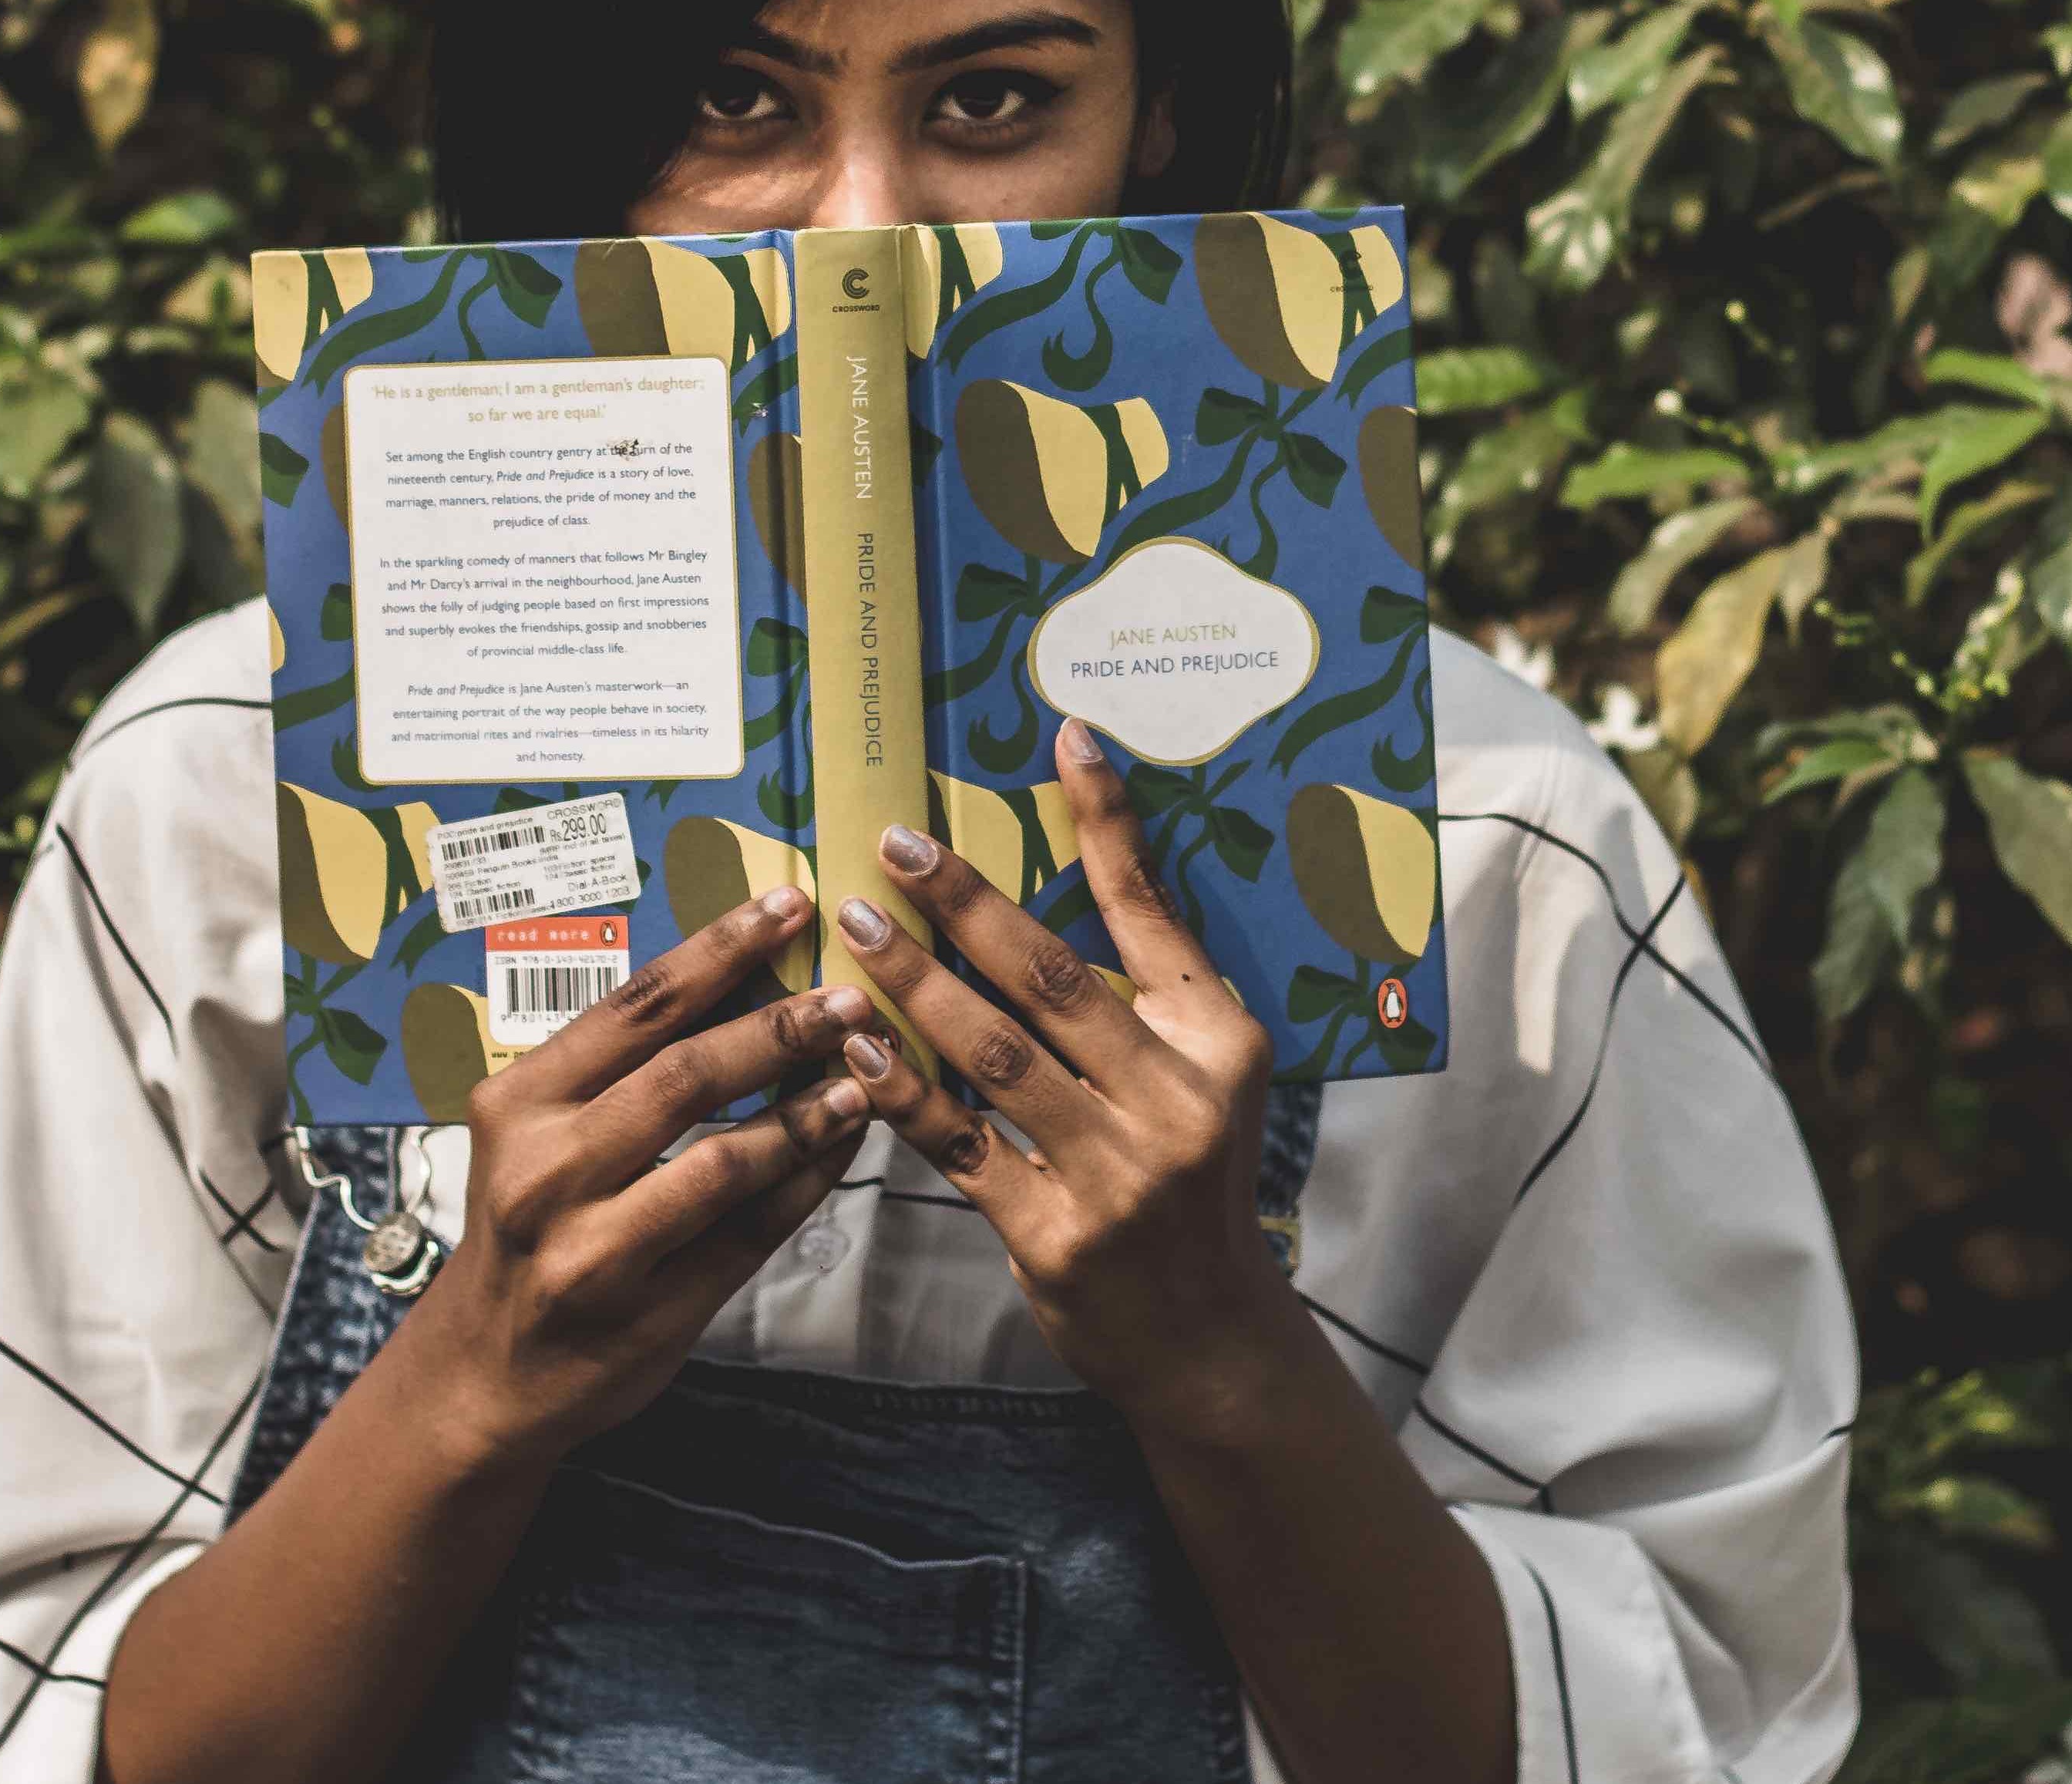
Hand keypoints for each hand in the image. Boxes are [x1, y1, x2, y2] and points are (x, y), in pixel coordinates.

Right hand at [399, 886, 872, 1474]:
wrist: (480, 1374)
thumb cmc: (527, 1227)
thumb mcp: (537, 1133)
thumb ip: (621, 1069)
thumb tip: (745, 979)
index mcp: (517, 1103)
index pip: (635, 1007)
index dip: (720, 950)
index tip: (788, 905)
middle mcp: (545, 1172)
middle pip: (685, 1075)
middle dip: (781, 1028)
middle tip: (852, 998)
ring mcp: (592, 1251)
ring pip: (723, 1161)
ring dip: (805, 1112)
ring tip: (867, 1075)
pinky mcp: (646, 1315)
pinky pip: (747, 1236)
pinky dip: (804, 1183)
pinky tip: (843, 1146)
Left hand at [828, 719, 1303, 1438]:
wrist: (1208, 1336)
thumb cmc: (1190, 1174)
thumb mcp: (1202, 1067)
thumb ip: (1146, 976)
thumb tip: (1091, 848)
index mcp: (1219, 1041)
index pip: (1151, 910)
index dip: (1105, 821)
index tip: (1062, 736)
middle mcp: (1177, 1099)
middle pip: (1050, 977)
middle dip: (964, 901)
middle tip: (892, 845)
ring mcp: (1116, 1172)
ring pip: (993, 1054)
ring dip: (913, 984)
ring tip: (854, 930)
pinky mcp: (1053, 1234)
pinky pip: (957, 1141)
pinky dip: (900, 1086)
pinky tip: (852, 1041)